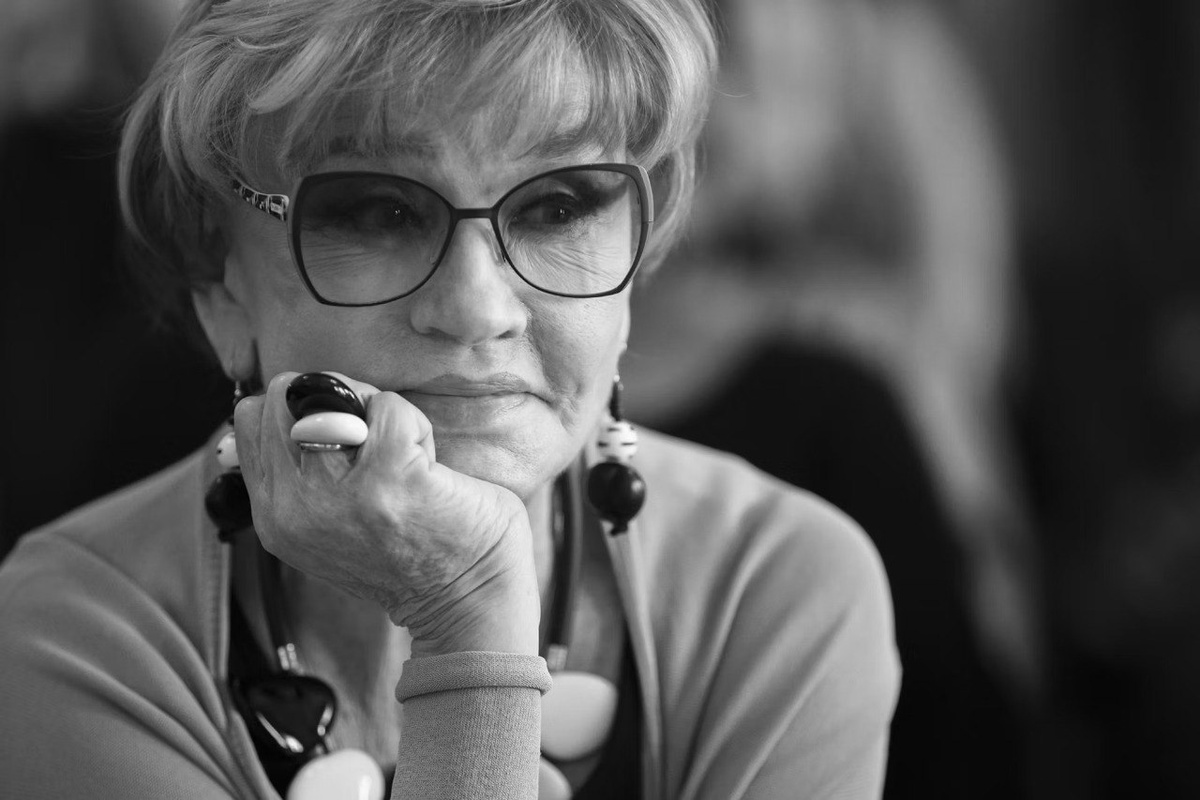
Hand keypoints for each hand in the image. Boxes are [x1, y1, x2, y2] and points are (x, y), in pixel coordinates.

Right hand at [234, 371, 539, 657]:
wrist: (468, 604)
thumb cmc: (413, 556)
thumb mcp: (328, 522)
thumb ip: (300, 474)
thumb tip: (292, 408)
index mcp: (272, 515)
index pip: (249, 420)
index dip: (298, 409)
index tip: (340, 437)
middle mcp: (290, 506)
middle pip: (281, 395)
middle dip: (330, 398)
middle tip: (372, 440)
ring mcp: (336, 491)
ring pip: (330, 391)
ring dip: (373, 411)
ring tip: (400, 458)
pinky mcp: (387, 476)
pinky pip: (389, 407)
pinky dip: (416, 426)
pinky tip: (428, 469)